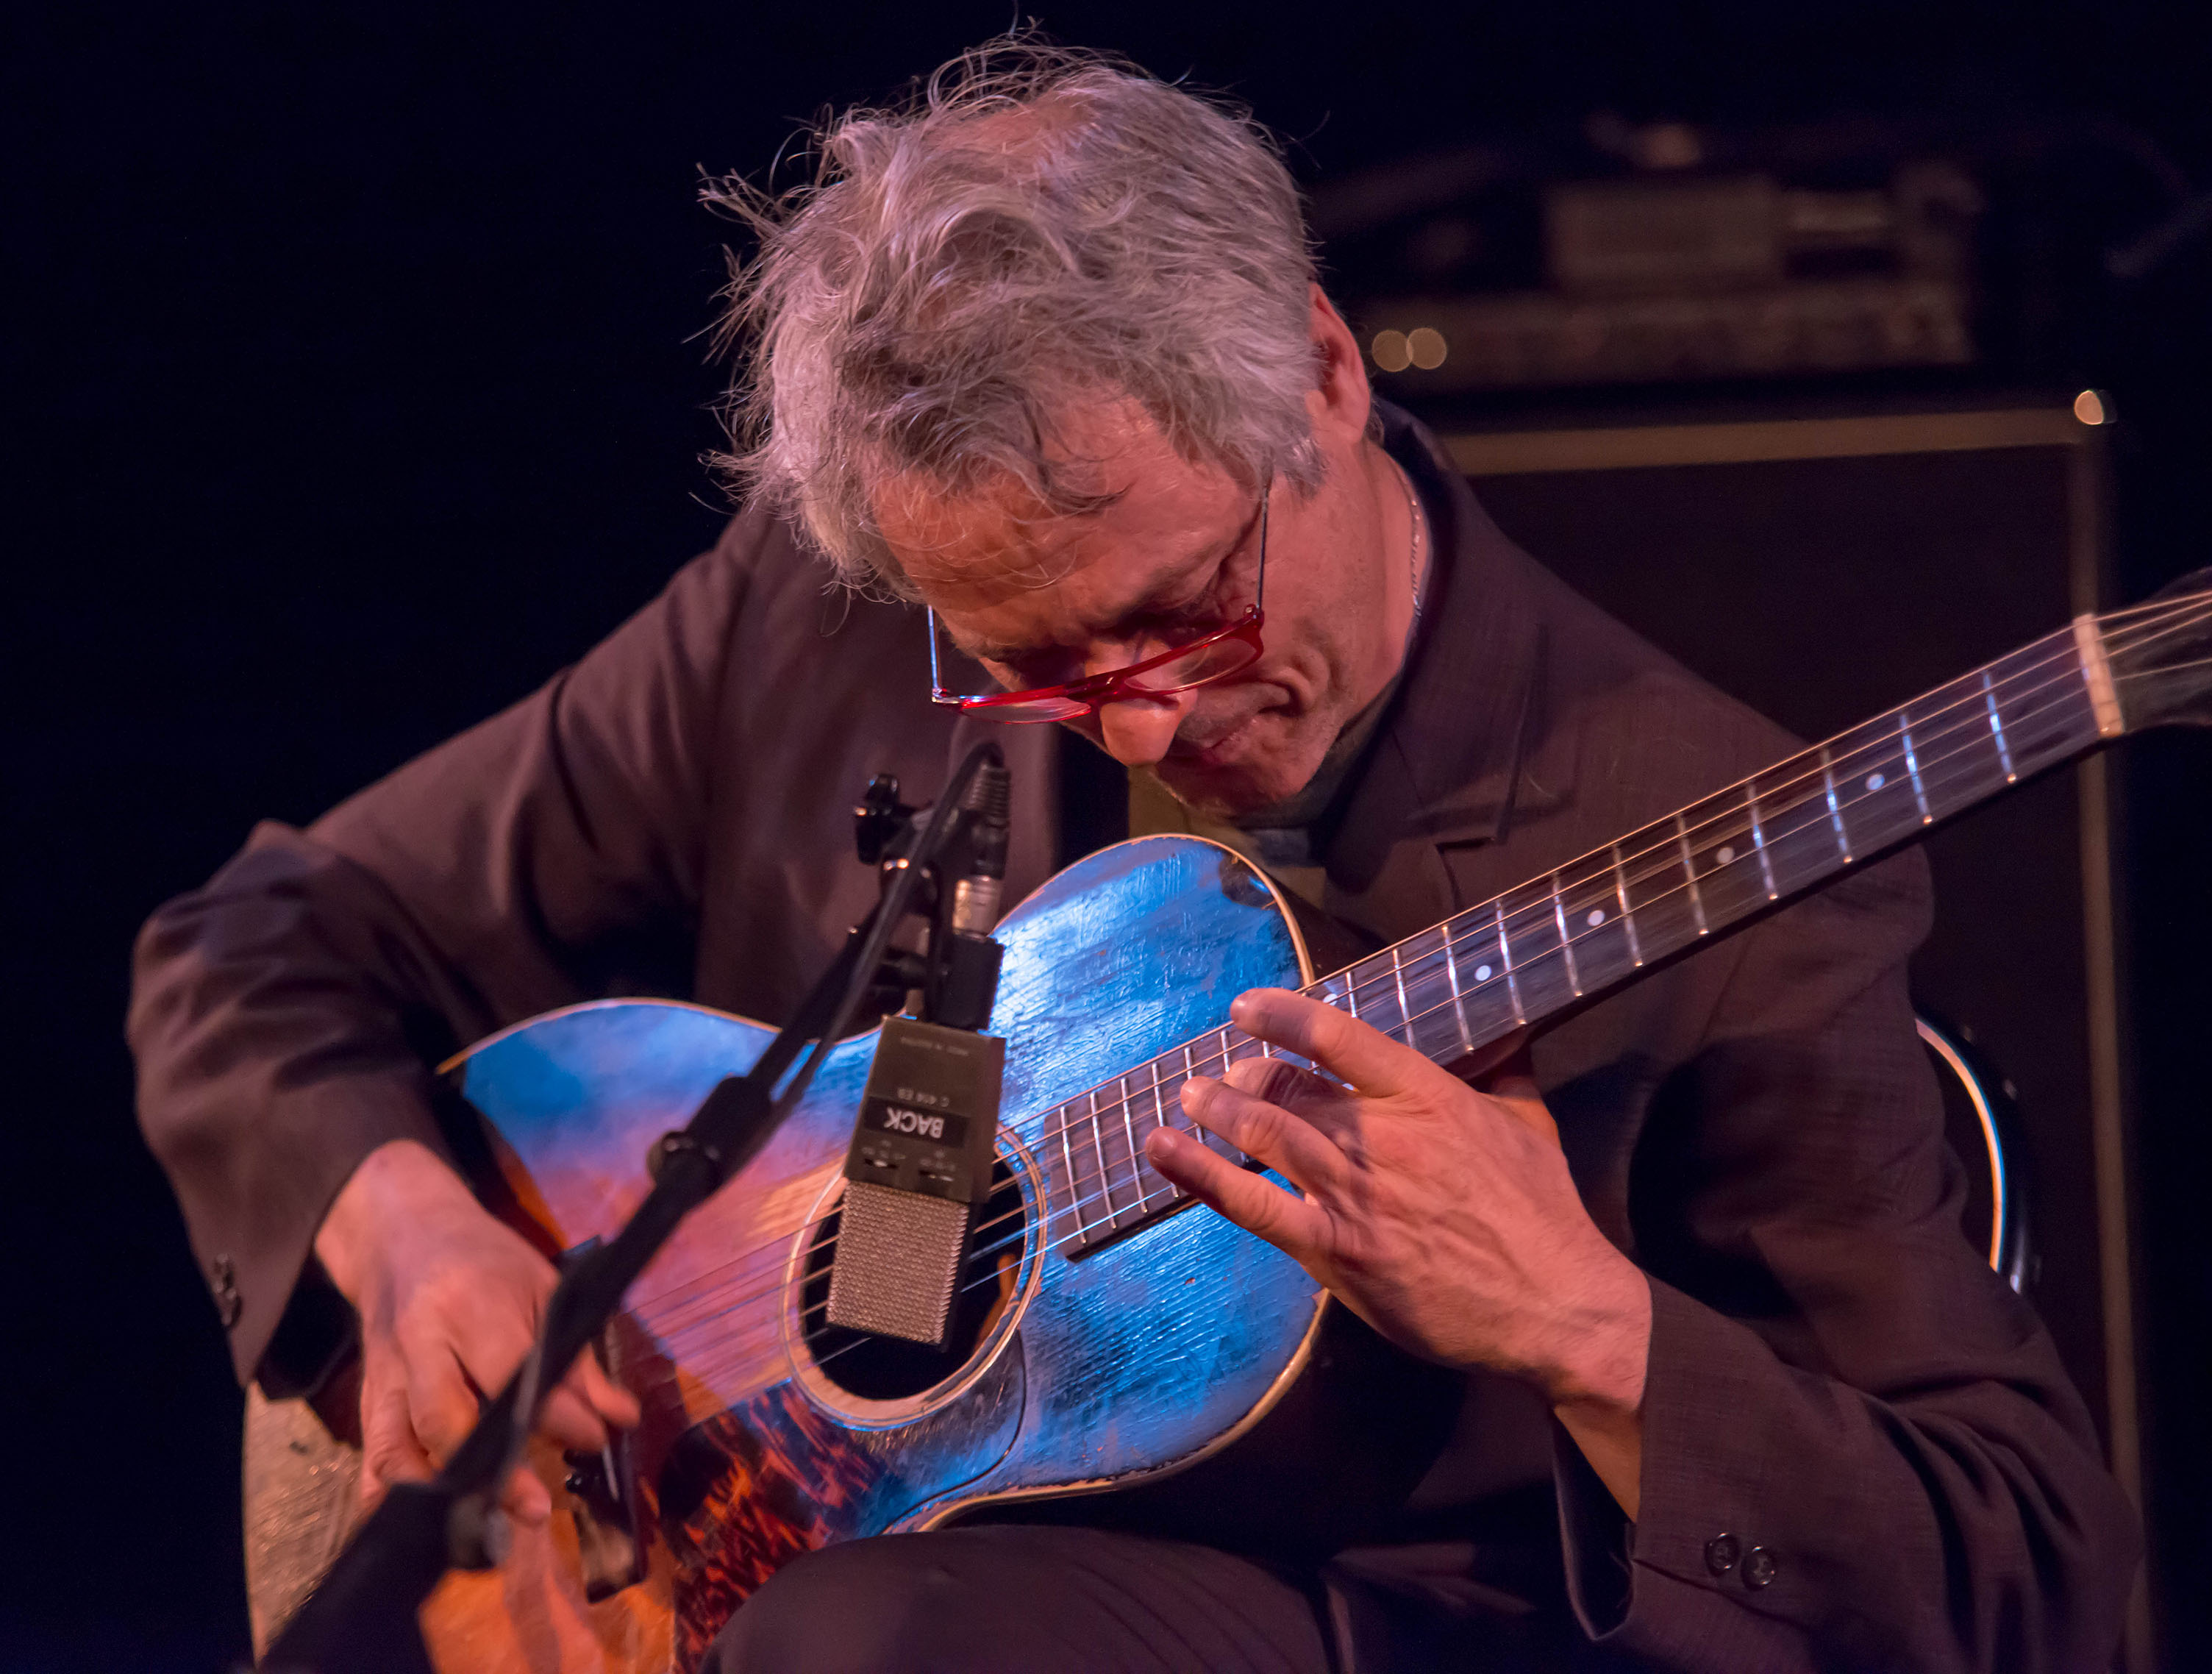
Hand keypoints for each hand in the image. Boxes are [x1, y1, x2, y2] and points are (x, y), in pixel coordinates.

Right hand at [313, 1139, 639, 1524]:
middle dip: (493, 1472)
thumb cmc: (483, 1260)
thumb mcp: (541, 1288)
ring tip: (485, 1528)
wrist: (402, 1235)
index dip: (558, 1416)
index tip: (596, 1439)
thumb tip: (621, 1416)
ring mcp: (387, 1376)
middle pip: (447, 1420)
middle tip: (537, 1508)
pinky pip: (370, 1458)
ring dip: (441, 1495)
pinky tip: (422, 1524)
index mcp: (469, 1307)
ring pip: (397, 1448)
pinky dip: (389, 1496)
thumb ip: (578, 1358)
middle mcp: (420, 1345)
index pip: (512, 1373)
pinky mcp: (367, 1399)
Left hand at [1144, 987, 1649, 1421]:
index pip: (1338, 1036)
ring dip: (1213, 1110)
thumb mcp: (1531, 1122)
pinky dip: (1199, 1175)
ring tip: (1186, 1097)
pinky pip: (1252, 1204)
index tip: (1247, 1007)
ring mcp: (1354, 1195)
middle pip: (1288, 1086)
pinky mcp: (1335, 1251)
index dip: (1282, 1014)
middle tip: (1223, 1074)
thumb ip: (1504, 1069)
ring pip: (1262, 1135)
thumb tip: (1503, 1030)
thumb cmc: (1545, 1215)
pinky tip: (1165, 1154)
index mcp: (1429, 1097)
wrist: (1555, 1307)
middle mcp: (1383, 1138)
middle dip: (1245, 1073)